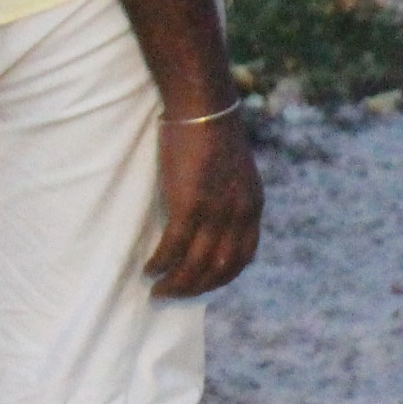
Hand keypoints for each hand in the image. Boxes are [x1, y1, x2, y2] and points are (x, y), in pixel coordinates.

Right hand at [146, 114, 262, 297]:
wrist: (204, 108)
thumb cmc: (213, 136)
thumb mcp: (236, 173)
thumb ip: (231, 199)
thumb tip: (215, 223)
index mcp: (253, 207)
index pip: (243, 258)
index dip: (220, 277)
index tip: (200, 284)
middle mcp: (239, 214)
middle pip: (219, 269)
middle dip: (194, 289)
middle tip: (171, 295)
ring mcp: (215, 212)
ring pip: (195, 265)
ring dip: (175, 284)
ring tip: (157, 290)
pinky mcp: (189, 205)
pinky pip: (173, 248)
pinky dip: (160, 264)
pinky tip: (149, 270)